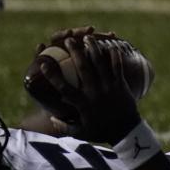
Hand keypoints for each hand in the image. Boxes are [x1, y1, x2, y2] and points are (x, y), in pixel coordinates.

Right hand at [27, 27, 154, 142]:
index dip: (53, 75)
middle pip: (83, 69)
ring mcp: (109, 88)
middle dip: (75, 52)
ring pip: (100, 64)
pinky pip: (117, 67)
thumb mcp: (81, 132)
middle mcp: (94, 93)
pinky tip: (110, 45)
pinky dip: (113, 55)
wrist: (126, 132)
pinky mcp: (121, 85)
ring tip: (87, 36)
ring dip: (93, 48)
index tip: (44, 63)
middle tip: (69, 40)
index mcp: (82, 104)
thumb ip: (64, 126)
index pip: (64, 88)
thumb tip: (50, 118)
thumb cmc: (101, 132)